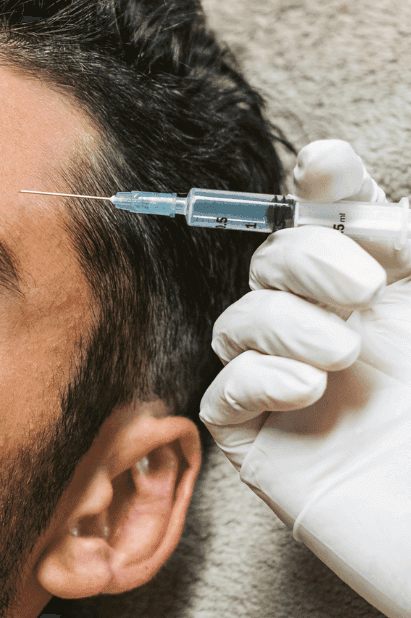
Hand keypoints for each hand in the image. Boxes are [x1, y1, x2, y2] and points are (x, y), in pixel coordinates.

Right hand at [200, 140, 410, 617]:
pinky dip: (253, 376)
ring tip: (343, 356)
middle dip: (306, 255)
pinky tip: (306, 390)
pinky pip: (223, 395)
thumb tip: (357, 183)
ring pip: (239, 323)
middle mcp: (343, 340)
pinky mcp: (266, 452)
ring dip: (281, 320)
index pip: (341, 230)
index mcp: (396, 307)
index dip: (326, 191)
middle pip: (275, 263)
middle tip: (365, 288)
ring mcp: (299, 396)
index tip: (328, 165)